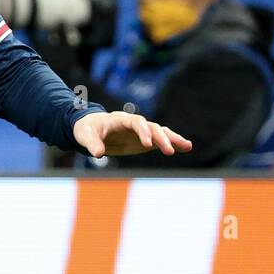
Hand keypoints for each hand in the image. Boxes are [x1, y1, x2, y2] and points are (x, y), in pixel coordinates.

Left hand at [73, 110, 192, 157]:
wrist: (90, 128)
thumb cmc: (87, 130)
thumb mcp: (85, 135)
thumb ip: (92, 143)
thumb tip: (98, 154)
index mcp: (121, 119)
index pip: (136, 122)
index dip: (143, 131)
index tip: (148, 144)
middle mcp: (134, 123)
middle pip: (152, 127)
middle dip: (161, 138)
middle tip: (169, 150)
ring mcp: (141, 131)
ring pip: (160, 132)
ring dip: (173, 139)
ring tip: (187, 146)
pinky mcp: (144, 140)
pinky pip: (160, 141)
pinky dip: (172, 143)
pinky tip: (186, 148)